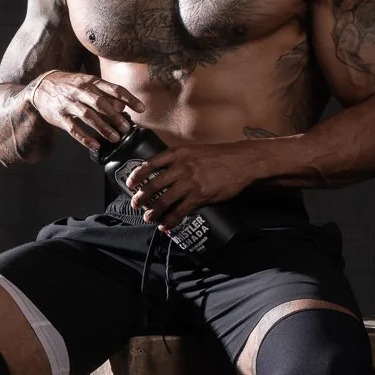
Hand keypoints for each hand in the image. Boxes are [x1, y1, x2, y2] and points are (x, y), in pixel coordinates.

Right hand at [28, 72, 144, 152]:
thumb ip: (104, 93)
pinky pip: (73, 129)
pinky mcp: (59, 116)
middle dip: (115, 117)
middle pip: (101, 103)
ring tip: (115, 138)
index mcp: (90, 82)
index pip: (113, 89)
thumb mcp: (87, 83)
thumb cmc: (69, 86)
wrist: (41, 86)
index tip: (141, 109)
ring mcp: (69, 104)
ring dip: (103, 127)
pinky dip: (85, 138)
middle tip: (127, 128)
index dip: (129, 99)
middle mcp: (80, 91)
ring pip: (88, 116)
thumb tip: (122, 106)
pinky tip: (95, 145)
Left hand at [122, 140, 261, 228]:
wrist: (243, 160)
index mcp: (178, 154)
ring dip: (153, 211)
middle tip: (135, 204)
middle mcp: (181, 167)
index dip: (137, 175)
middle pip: (154, 184)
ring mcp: (190, 182)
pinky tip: (165, 224)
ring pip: (165, 200)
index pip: (150, 164)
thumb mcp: (195, 151)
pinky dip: (171, 219)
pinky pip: (181, 210)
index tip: (130, 183)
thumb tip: (165, 172)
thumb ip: (180, 160)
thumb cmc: (221, 155)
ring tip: (148, 217)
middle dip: (141, 197)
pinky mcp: (200, 195)